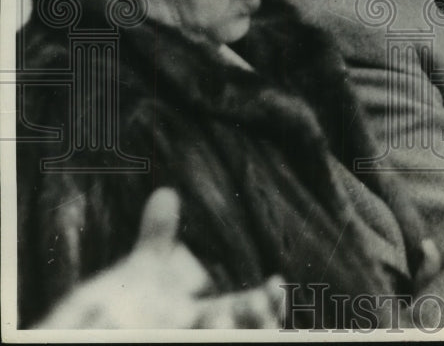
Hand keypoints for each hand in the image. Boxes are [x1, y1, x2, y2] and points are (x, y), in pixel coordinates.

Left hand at [37, 189, 283, 328]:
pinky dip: (208, 335)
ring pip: (224, 338)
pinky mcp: (165, 343)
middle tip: (257, 303)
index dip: (267, 298)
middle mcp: (198, 332)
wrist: (87, 329)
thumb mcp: (142, 269)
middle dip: (257, 318)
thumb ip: (158, 235)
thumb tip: (166, 192)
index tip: (277, 280)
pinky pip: (195, 342)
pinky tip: (205, 322)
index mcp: (200, 315)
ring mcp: (185, 340)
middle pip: (245, 330)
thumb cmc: (121, 306)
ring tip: (218, 317)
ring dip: (227, 329)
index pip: (246, 308)